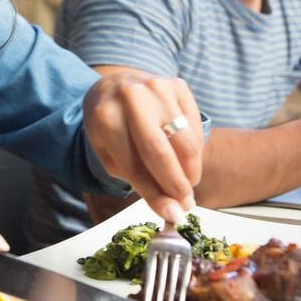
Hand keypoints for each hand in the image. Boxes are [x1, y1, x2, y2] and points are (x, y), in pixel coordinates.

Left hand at [82, 71, 202, 221]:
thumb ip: (138, 179)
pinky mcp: (178, 85)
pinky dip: (194, 149)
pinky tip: (184, 158)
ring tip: (186, 184)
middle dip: (178, 185)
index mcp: (105, 118)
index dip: (156, 195)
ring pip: (186, 141)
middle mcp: (132, 98)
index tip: (172, 215)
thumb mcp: (110, 153)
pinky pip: (195, 127)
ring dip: (191, 170)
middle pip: (162, 153)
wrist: (114, 84)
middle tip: (186, 205)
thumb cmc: (110, 125)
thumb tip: (172, 209)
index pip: (135, 165)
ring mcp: (158, 88)